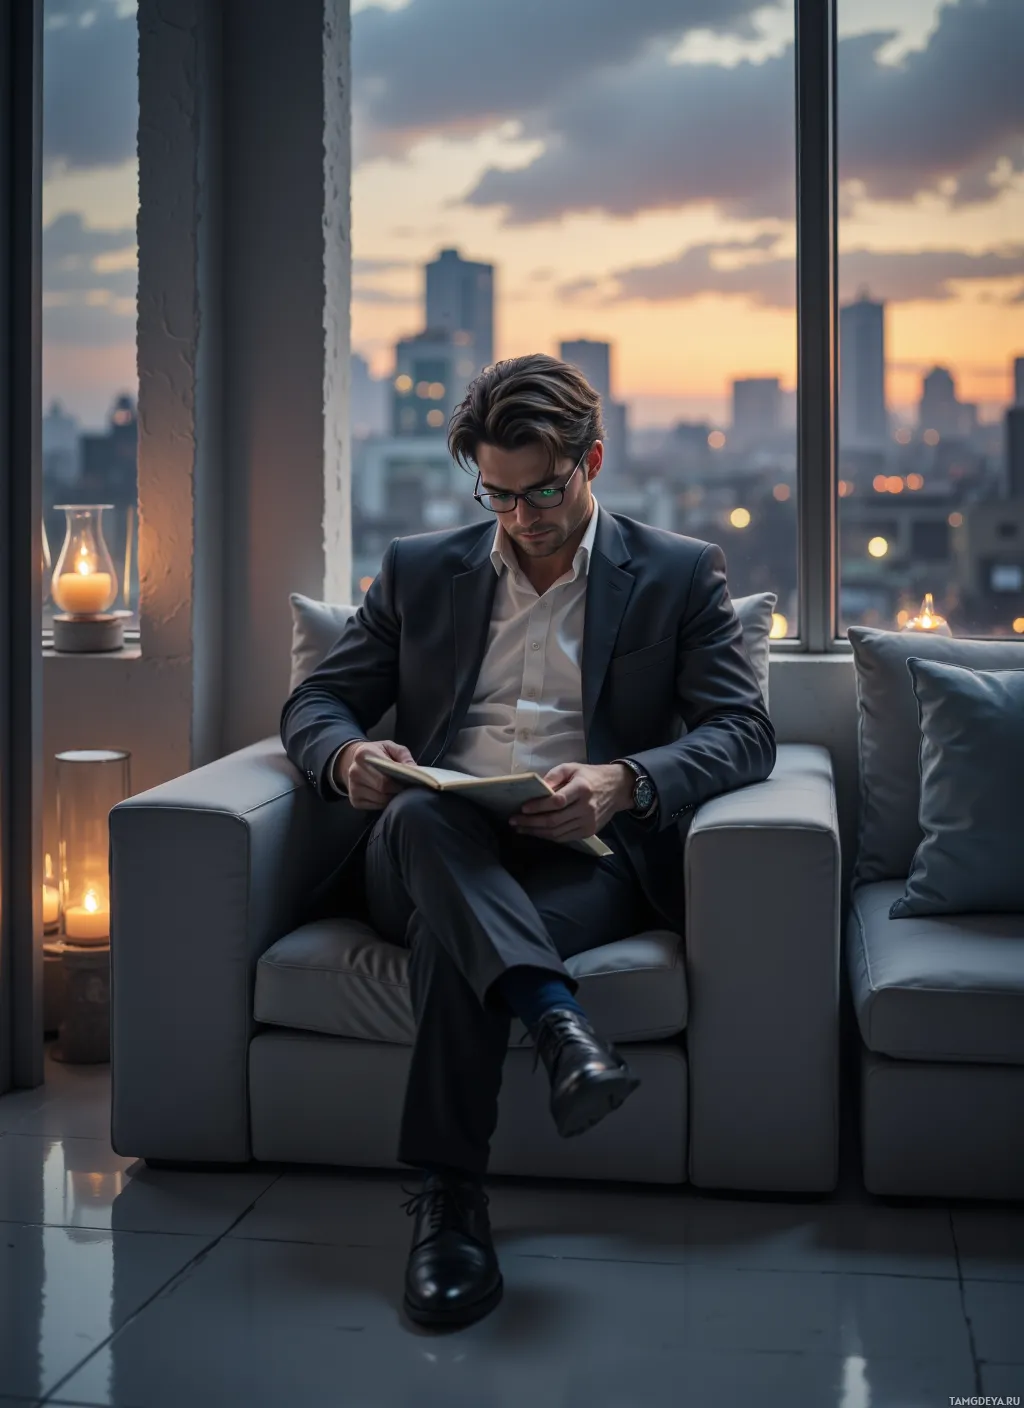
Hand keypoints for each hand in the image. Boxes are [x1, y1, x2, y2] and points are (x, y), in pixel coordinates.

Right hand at [336, 739, 415, 810]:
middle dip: (398, 789)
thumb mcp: (391, 747)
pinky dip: (385, 802)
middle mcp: (354, 771)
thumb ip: (404, 756)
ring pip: (381, 799)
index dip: (400, 781)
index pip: (385, 775)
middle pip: (383, 788)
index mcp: (364, 754)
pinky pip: (376, 806)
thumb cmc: (377, 753)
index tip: (410, 781)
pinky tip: (387, 794)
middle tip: (406, 787)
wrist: (353, 761)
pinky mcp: (355, 800)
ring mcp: (353, 788)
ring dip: (392, 797)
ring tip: (397, 790)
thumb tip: (415, 770)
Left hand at [509, 762, 634, 842]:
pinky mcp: (589, 832)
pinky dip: (548, 837)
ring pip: (557, 832)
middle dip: (531, 822)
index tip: (522, 808)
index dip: (538, 806)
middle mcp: (586, 807)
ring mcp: (588, 822)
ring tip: (521, 828)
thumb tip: (537, 787)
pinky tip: (536, 832)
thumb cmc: (590, 776)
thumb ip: (554, 775)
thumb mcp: (572, 767)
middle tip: (514, 820)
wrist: (617, 789)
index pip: (557, 801)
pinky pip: (564, 838)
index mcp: (582, 788)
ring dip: (536, 832)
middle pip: (554, 820)